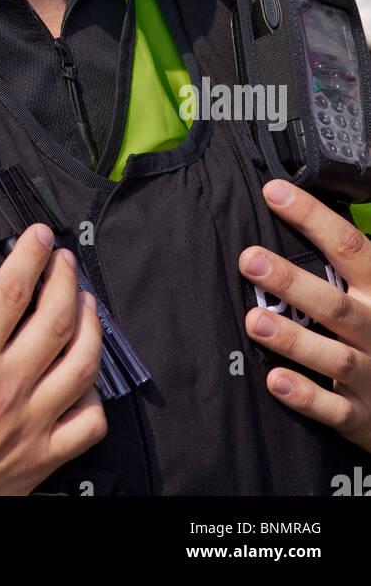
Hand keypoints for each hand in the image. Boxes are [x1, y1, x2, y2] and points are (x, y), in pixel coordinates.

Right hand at [0, 224, 104, 495]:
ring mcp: (29, 425)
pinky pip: (87, 425)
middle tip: (64, 261)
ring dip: (91, 328)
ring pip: (82, 366)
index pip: (12, 290)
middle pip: (57, 319)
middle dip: (67, 280)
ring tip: (87, 304)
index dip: (31, 255)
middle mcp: (7, 388)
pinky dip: (94, 398)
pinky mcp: (39, 458)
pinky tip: (86, 381)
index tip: (40, 237)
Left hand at [239, 179, 370, 452]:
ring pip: (334, 357)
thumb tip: (287, 201)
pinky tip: (276, 380)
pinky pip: (336, 410)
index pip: (349, 246)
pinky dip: (307, 396)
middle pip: (335, 304)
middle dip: (292, 282)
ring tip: (255, 322)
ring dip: (294, 340)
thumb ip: (342, 261)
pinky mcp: (364, 417)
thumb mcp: (370, 290)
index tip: (274, 191)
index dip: (313, 217)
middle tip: (249, 259)